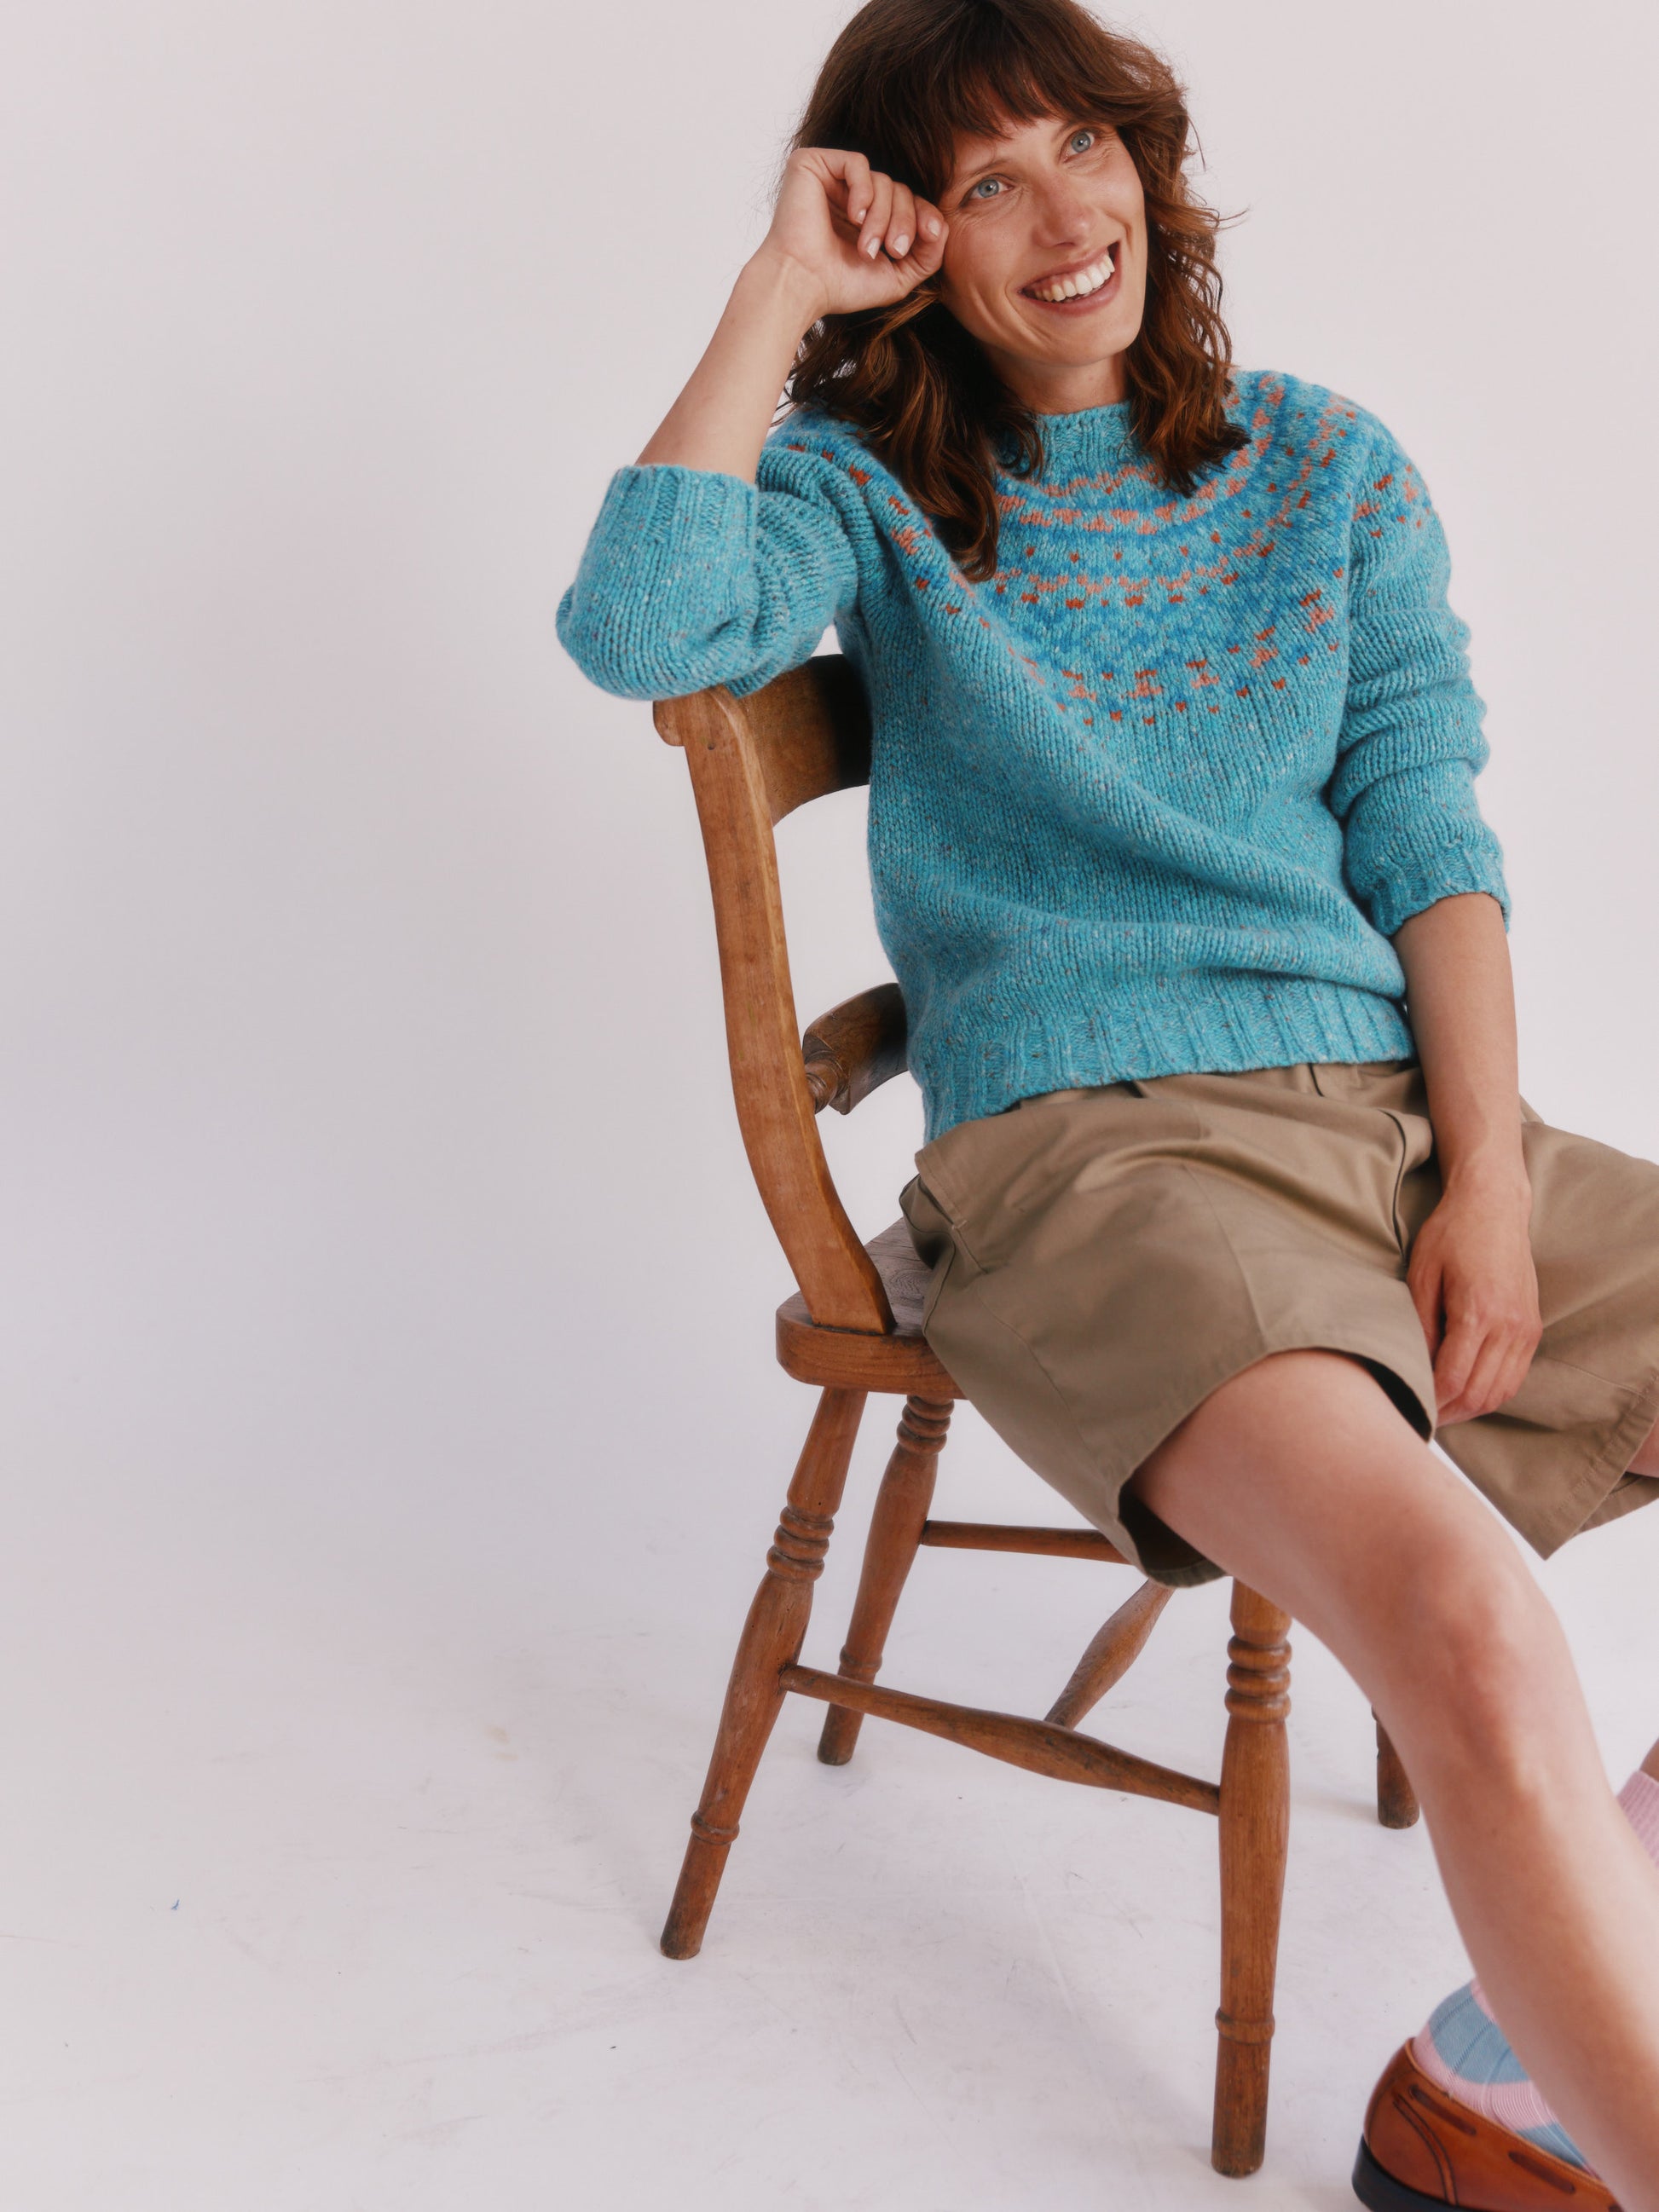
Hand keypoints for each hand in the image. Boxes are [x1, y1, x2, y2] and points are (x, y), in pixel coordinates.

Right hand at [751, 146, 947, 321]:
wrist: (801, 285)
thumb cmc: (840, 286)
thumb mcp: (897, 277)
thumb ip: (926, 256)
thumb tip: (941, 227)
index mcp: (865, 218)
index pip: (907, 203)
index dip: (923, 216)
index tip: (925, 238)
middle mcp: (848, 196)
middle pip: (899, 190)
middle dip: (903, 221)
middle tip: (892, 249)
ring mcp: (831, 179)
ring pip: (882, 179)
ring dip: (882, 216)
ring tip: (865, 246)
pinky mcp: (813, 164)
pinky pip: (857, 163)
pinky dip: (863, 191)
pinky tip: (853, 217)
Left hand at [1407, 1166, 1541, 1425]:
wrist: (1494, 1205)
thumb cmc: (1450, 1234)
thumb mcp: (1421, 1275)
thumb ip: (1420, 1324)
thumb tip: (1415, 1367)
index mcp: (1479, 1311)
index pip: (1454, 1379)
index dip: (1431, 1401)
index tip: (1409, 1407)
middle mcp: (1510, 1325)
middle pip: (1480, 1393)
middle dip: (1449, 1412)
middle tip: (1420, 1417)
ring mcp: (1526, 1328)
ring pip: (1501, 1391)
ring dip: (1471, 1408)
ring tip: (1441, 1411)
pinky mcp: (1532, 1327)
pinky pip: (1515, 1376)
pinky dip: (1491, 1392)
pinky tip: (1466, 1393)